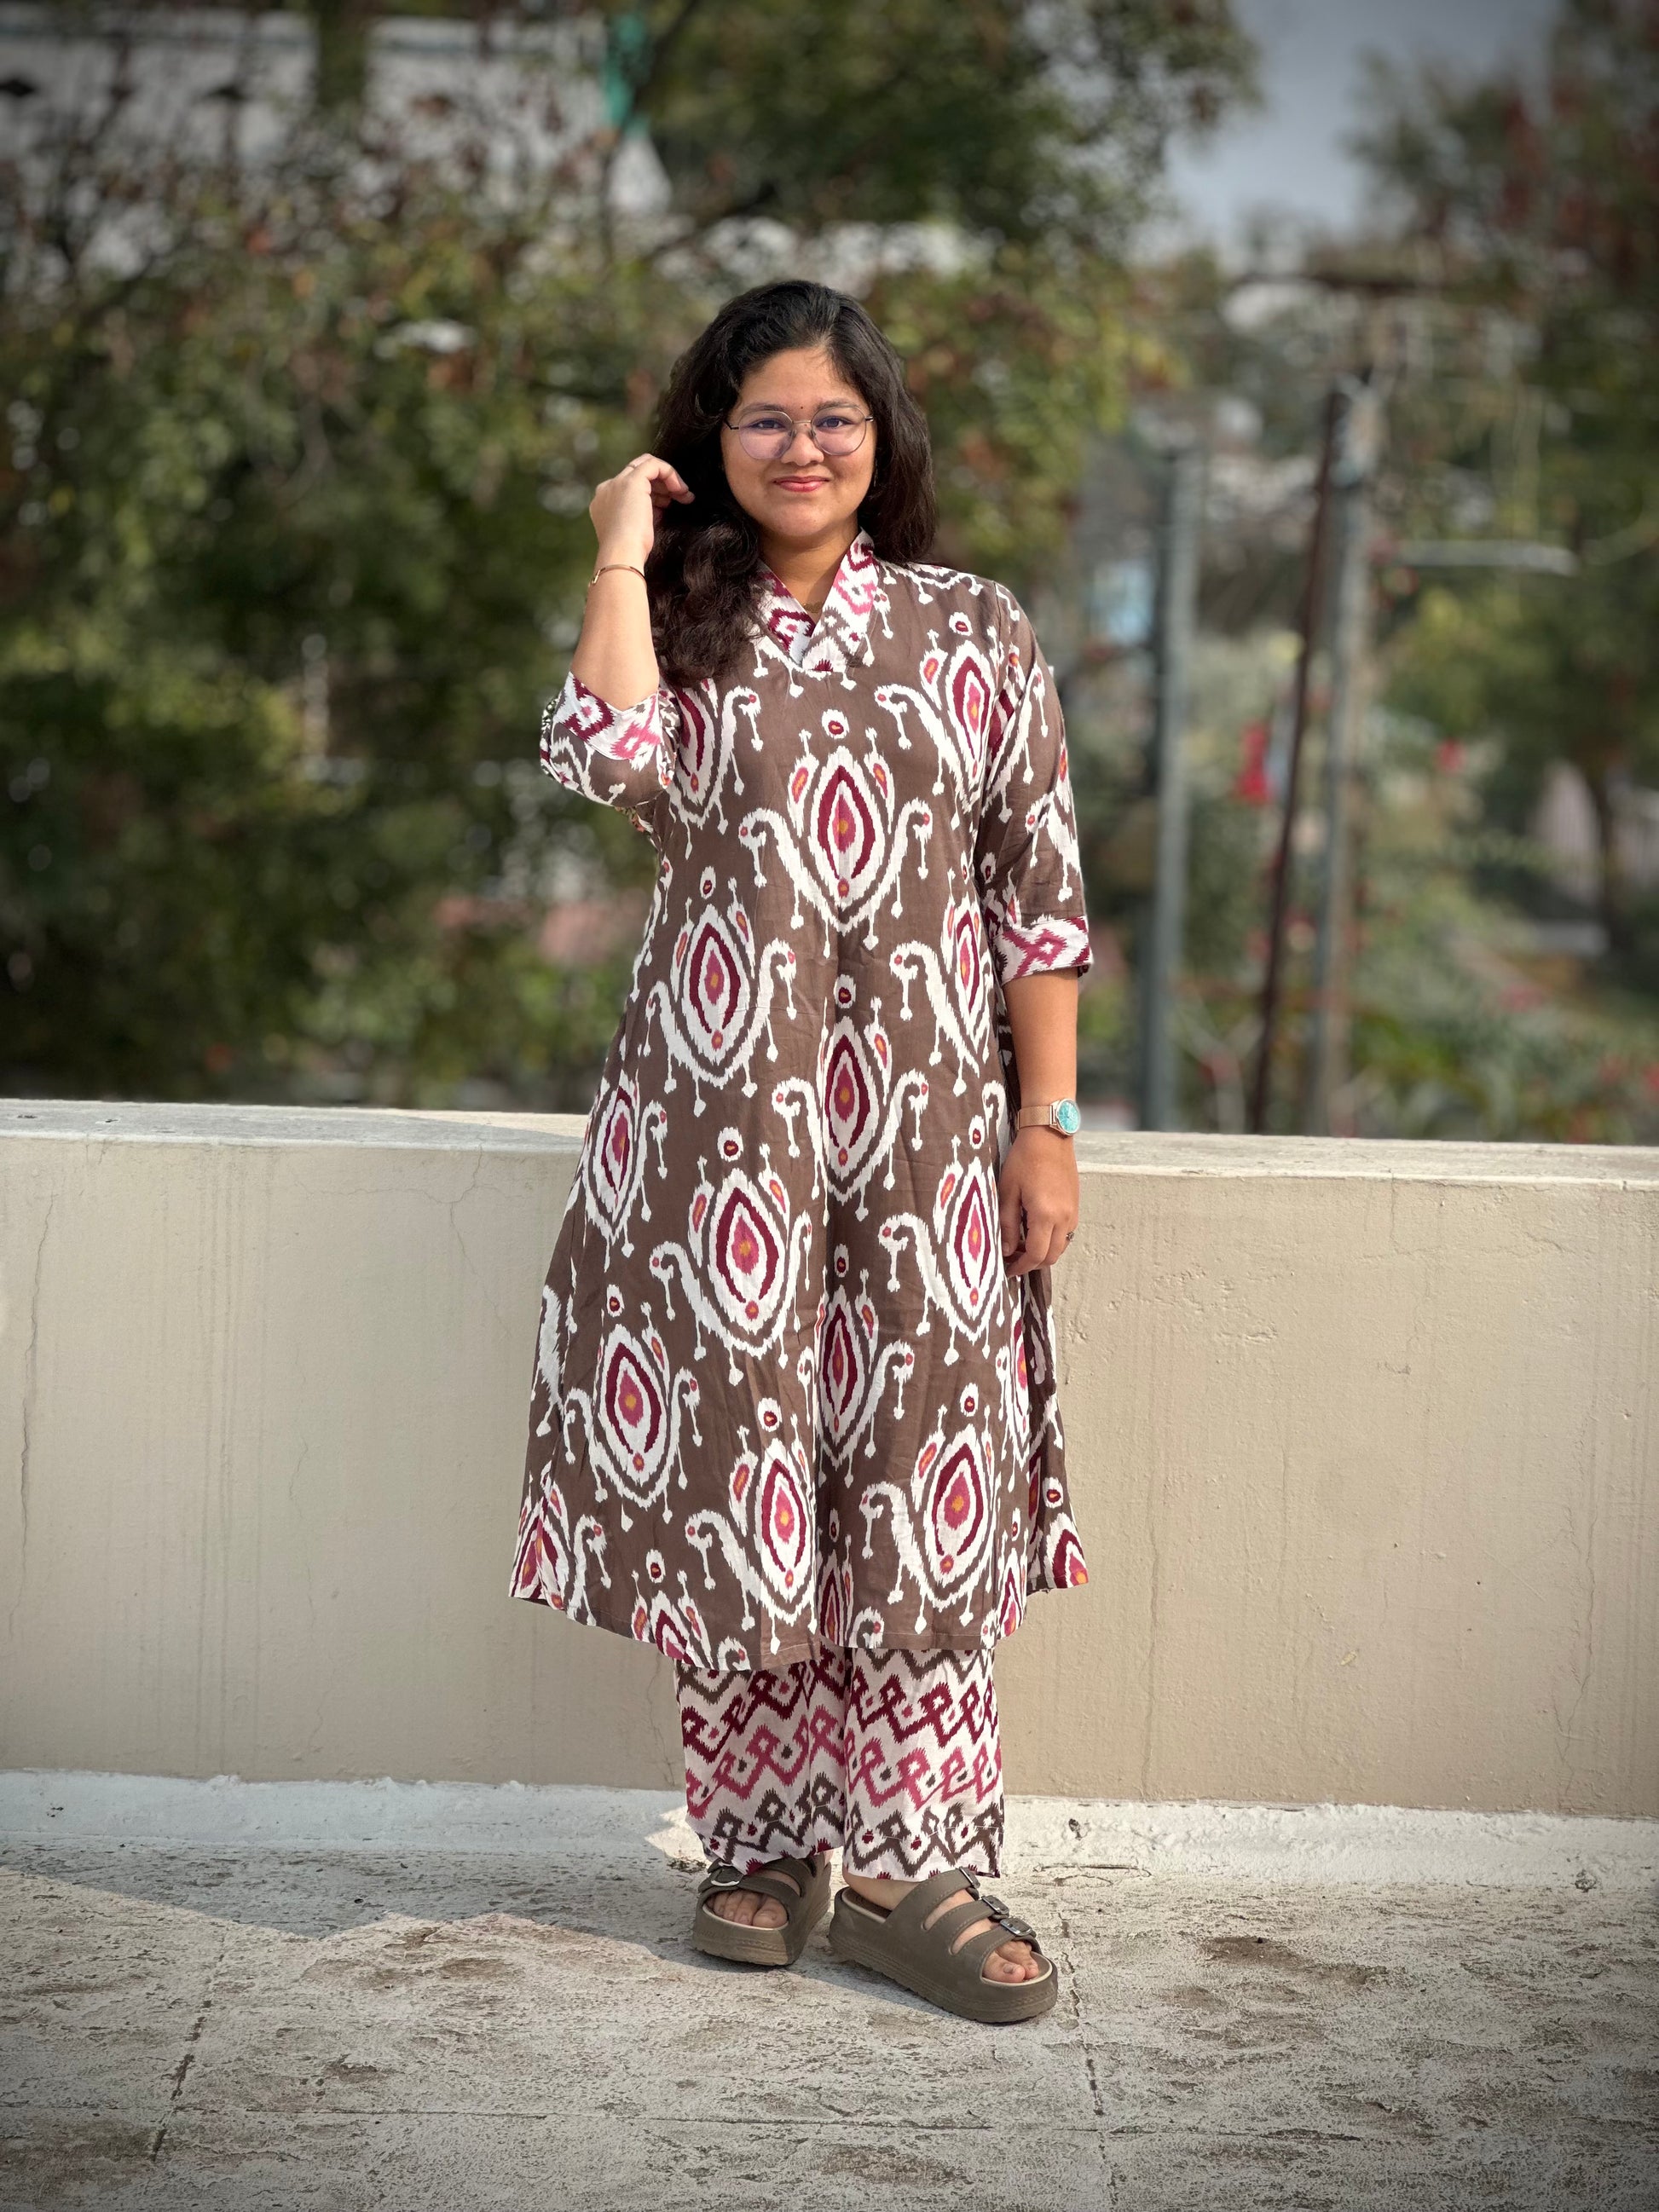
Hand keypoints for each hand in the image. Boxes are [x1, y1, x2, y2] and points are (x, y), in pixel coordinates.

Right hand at [589, 452, 692, 567]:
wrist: (622, 555)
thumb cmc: (631, 552)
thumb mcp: (637, 529)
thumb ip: (644, 514)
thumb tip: (660, 506)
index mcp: (604, 502)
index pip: (630, 488)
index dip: (652, 495)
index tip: (665, 508)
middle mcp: (607, 489)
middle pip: (637, 474)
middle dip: (661, 485)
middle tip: (679, 498)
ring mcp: (617, 483)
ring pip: (646, 466)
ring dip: (668, 480)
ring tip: (685, 497)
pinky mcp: (631, 482)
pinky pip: (654, 465)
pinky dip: (670, 473)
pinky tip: (681, 490)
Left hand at [998, 1128, 1078, 1276]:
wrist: (1049, 1135)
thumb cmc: (1025, 1159)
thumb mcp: (1007, 1192)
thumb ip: (1006, 1224)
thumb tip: (1006, 1250)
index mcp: (1045, 1215)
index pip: (1035, 1255)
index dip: (1020, 1267)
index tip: (1007, 1270)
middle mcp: (1064, 1218)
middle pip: (1051, 1256)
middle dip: (1032, 1263)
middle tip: (1012, 1259)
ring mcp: (1073, 1213)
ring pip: (1060, 1247)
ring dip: (1043, 1252)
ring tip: (1021, 1245)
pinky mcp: (1075, 1206)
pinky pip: (1066, 1234)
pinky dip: (1051, 1240)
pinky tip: (1035, 1231)